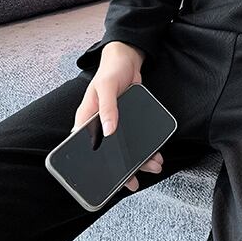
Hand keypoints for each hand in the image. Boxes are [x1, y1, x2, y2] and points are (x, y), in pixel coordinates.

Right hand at [70, 41, 162, 191]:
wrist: (127, 59)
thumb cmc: (110, 71)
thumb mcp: (106, 87)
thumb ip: (107, 108)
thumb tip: (108, 130)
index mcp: (86, 120)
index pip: (88, 148)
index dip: (96, 166)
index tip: (107, 181)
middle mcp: (99, 125)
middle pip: (109, 153)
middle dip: (122, 169)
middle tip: (134, 181)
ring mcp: (115, 124)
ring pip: (125, 147)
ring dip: (138, 159)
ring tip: (153, 166)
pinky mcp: (129, 120)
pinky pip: (136, 137)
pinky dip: (145, 146)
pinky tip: (155, 153)